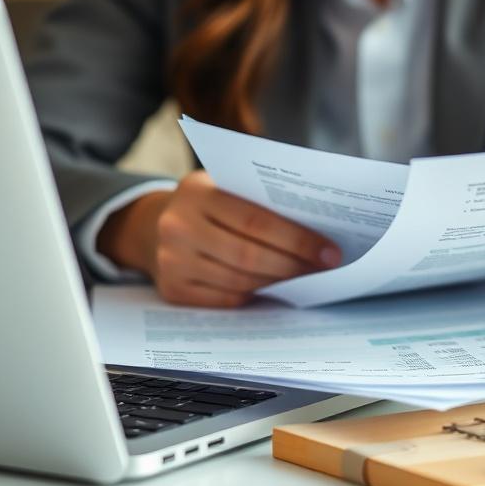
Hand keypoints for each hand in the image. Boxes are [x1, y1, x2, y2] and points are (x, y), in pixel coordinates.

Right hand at [97, 170, 340, 306]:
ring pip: (239, 280)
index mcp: (196, 191)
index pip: (256, 220)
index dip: (297, 239)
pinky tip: (277, 289)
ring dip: (279, 282)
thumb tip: (319, 228)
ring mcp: (171, 261)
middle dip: (293, 265)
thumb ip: (260, 200)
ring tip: (306, 279)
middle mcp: (177, 226)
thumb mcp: (224, 187)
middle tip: (324, 270)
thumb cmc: (208, 204)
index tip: (330, 252)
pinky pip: (226, 298)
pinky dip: (256, 295)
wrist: (154, 225)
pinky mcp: (172, 289)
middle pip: (248, 255)